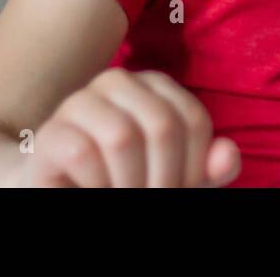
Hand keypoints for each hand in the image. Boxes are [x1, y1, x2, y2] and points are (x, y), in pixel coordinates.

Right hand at [21, 67, 240, 186]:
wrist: (65, 188)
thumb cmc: (128, 179)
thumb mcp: (177, 176)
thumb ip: (208, 167)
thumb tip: (228, 156)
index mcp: (155, 85)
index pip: (194, 120)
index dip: (195, 166)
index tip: (182, 189)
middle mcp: (118, 81)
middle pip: (162, 125)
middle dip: (165, 177)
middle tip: (153, 198)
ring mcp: (80, 100)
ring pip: (122, 137)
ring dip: (129, 182)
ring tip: (125, 195)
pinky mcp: (51, 131)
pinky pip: (82, 153)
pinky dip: (96, 183)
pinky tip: (95, 190)